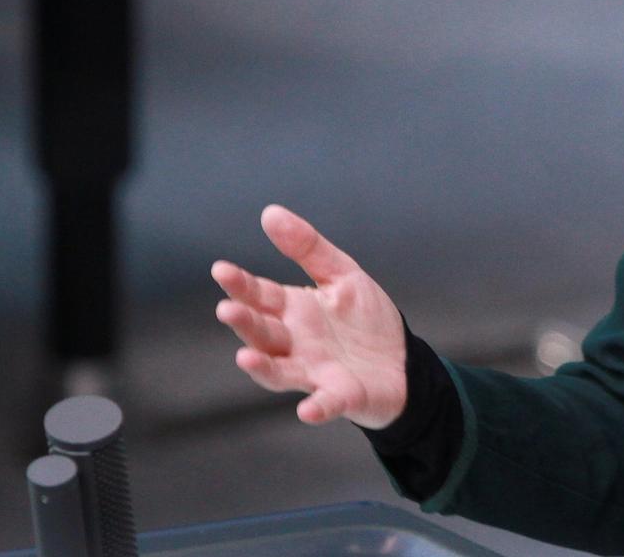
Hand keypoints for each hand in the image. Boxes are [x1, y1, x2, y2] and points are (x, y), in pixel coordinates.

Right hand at [210, 204, 406, 428]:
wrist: (403, 363)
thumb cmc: (365, 321)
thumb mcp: (342, 275)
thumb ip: (308, 248)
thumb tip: (270, 213)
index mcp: (294, 312)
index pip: (260, 296)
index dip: (241, 285)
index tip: (221, 270)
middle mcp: (296, 344)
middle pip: (263, 334)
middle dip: (245, 323)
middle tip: (227, 310)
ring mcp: (315, 372)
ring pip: (280, 372)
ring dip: (263, 368)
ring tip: (246, 358)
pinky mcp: (342, 395)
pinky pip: (326, 403)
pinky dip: (318, 407)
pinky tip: (308, 409)